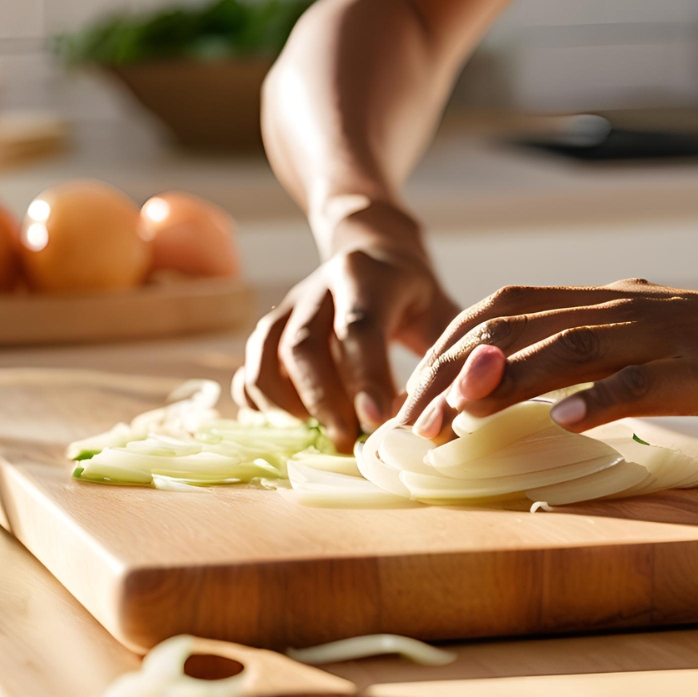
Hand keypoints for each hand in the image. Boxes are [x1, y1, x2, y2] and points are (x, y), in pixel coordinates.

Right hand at [238, 207, 457, 452]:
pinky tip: (291, 424)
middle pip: (304, 343)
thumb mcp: (440, 311)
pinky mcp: (269, 330)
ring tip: (321, 434)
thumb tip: (448, 412)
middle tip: (349, 440)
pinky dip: (260, 402)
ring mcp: (287, 308)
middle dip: (324, 400)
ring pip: (267, 353)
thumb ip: (447, 355)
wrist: (373, 255)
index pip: (359, 325)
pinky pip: (249, 367)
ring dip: (287, 404)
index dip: (365, 375)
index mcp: (365, 277)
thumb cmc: (412, 297)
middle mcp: (318, 288)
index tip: (376, 418)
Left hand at [396, 278, 697, 436]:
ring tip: (455, 423)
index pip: (500, 311)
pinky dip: (598, 399)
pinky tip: (562, 422)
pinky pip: (641, 382)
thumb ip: (594, 344)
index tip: (415, 395)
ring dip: (502, 385)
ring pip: (565, 347)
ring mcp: (657, 336)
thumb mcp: (646, 336)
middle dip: (453, 372)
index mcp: (599, 302)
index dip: (449, 349)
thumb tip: (539, 375)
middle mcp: (617, 309)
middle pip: (513, 327)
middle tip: (413, 423)